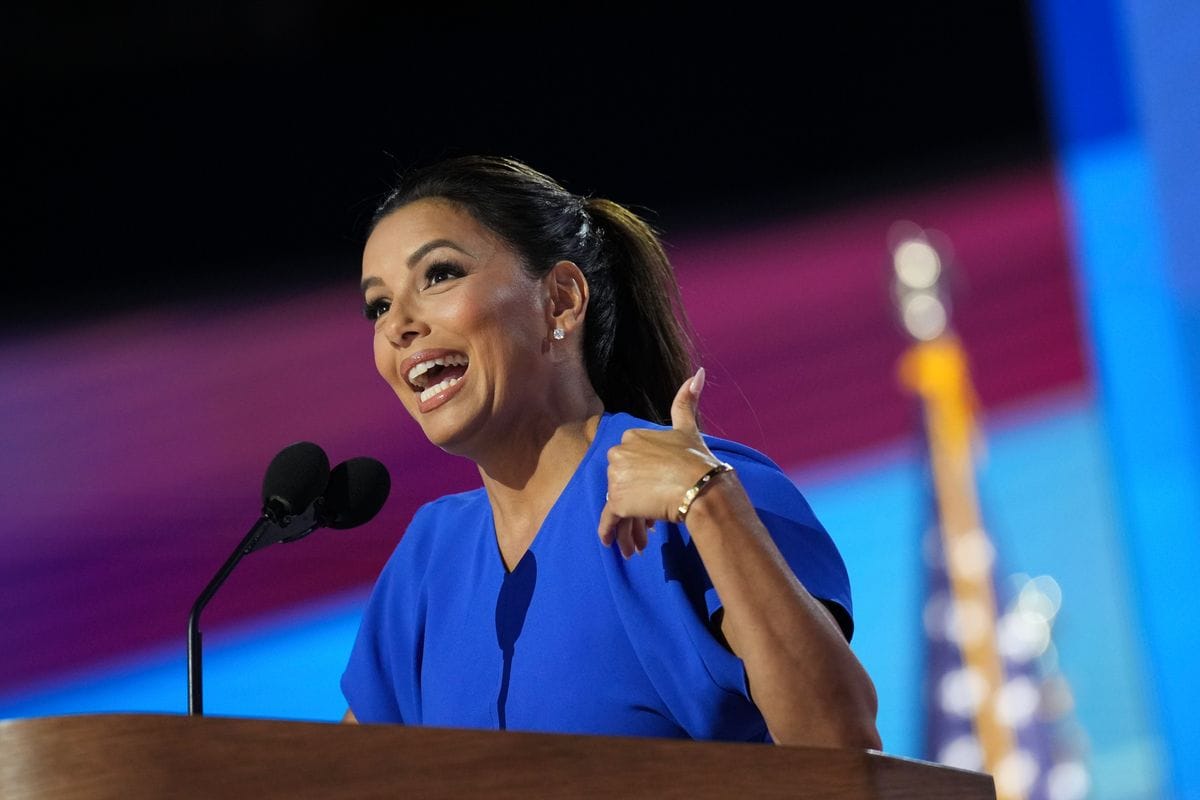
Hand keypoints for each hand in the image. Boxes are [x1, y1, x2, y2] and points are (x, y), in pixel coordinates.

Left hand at [597, 367, 724, 557]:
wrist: (703, 487)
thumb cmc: (698, 460)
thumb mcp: (689, 428)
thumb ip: (687, 401)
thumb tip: (697, 373)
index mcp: (631, 437)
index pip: (630, 466)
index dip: (643, 483)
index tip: (657, 498)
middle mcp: (618, 454)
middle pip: (622, 486)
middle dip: (635, 507)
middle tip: (650, 527)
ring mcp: (616, 478)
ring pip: (618, 507)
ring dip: (629, 527)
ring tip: (639, 544)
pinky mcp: (618, 502)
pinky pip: (608, 521)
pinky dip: (610, 534)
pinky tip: (614, 545)